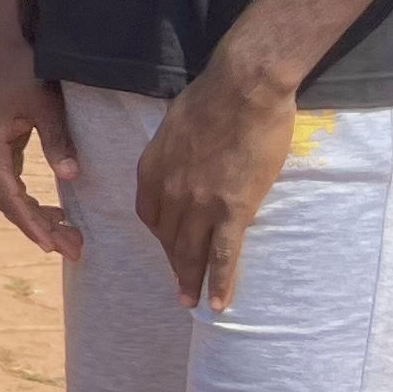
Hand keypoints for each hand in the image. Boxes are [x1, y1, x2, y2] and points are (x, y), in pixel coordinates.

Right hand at [0, 20, 84, 261]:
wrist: (3, 42)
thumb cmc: (23, 69)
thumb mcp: (44, 104)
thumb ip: (57, 140)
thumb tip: (71, 178)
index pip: (11, 199)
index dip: (33, 225)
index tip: (54, 246)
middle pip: (12, 204)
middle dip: (41, 228)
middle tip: (74, 249)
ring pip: (14, 196)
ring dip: (40, 217)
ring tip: (70, 236)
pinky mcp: (1, 145)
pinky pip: (16, 183)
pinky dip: (35, 200)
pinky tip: (57, 211)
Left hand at [136, 54, 296, 309]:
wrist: (243, 88)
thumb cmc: (212, 96)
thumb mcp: (175, 125)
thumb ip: (175, 151)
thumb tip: (184, 159)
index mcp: (152, 169)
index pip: (149, 214)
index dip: (159, 232)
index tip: (169, 243)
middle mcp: (169, 191)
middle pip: (168, 237)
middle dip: (173, 263)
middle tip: (178, 287)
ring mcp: (200, 203)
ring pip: (192, 252)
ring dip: (191, 280)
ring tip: (191, 302)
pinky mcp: (233, 209)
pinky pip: (224, 254)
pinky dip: (221, 281)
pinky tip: (219, 303)